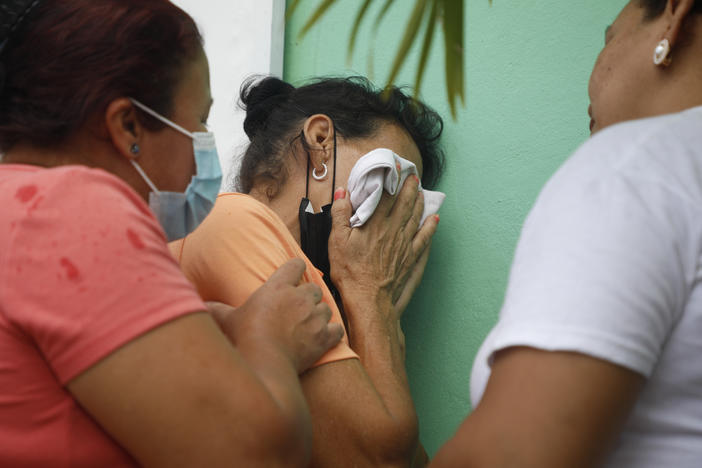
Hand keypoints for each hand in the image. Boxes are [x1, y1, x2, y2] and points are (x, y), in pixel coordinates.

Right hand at [209, 258, 343, 372]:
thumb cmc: (243, 339)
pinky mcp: (325, 337)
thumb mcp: (225, 320)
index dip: (296, 269)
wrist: (265, 364)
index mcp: (278, 287)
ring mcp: (316, 317)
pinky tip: (324, 338)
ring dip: (319, 315)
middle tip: (297, 310)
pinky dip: (332, 334)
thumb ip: (215, 309)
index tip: (294, 276)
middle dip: (308, 298)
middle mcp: (301, 298)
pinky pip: (337, 329)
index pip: (296, 265)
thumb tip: (200, 305)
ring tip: (308, 326)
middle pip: (314, 289)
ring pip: (327, 308)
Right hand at [329, 177, 438, 322]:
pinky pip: (424, 238)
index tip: (395, 168)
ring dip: (419, 202)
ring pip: (415, 217)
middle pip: (404, 203)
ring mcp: (403, 243)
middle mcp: (392, 229)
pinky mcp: (409, 257)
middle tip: (413, 175)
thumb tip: (343, 192)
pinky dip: (430, 226)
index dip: (391, 180)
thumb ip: (340, 214)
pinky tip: (434, 218)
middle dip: (409, 187)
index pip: (385, 195)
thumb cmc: (349, 271)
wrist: (368, 297)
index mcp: (374, 223)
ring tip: (421, 191)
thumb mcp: (336, 241)